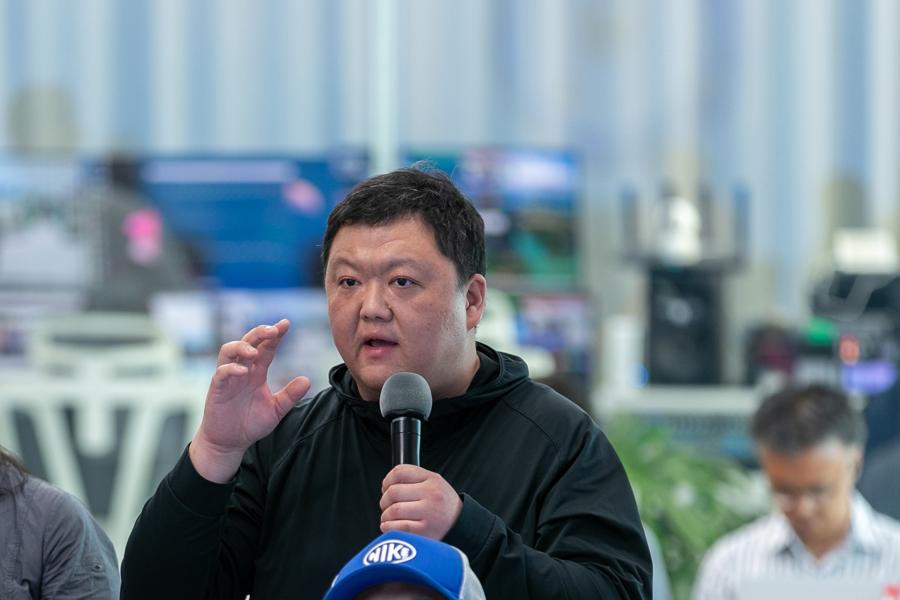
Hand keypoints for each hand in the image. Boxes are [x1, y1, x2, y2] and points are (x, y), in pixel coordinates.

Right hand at [190, 319, 309, 481]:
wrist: (229, 443)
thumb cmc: (250, 423)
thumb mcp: (276, 409)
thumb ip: (290, 395)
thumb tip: (307, 380)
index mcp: (257, 372)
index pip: (267, 347)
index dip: (275, 335)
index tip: (286, 323)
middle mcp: (243, 371)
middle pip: (248, 342)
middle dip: (260, 333)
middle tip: (274, 330)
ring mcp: (228, 378)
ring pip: (229, 351)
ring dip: (241, 347)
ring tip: (255, 351)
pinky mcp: (217, 389)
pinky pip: (221, 373)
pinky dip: (231, 369)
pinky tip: (243, 371)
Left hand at [379, 465, 461, 539]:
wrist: (460, 524)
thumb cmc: (442, 504)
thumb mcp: (434, 483)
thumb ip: (413, 479)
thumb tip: (387, 485)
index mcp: (432, 479)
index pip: (400, 472)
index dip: (387, 480)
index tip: (386, 488)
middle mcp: (431, 494)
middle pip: (393, 492)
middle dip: (384, 500)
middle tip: (387, 505)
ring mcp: (428, 513)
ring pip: (394, 510)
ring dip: (385, 515)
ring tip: (389, 517)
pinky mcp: (424, 531)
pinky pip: (398, 527)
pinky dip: (388, 527)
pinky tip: (390, 526)